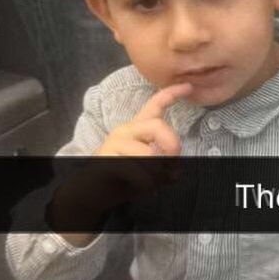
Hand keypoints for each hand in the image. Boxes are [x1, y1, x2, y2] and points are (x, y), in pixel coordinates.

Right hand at [48, 85, 190, 242]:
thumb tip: (175, 169)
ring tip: (153, 182)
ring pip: (149, 154)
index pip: (155, 105)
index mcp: (137, 128)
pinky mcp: (106, 159)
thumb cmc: (122, 178)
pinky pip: (136, 171)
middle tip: (172, 163)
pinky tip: (142, 187)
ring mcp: (114, 143)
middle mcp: (125, 130)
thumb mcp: (149, 167)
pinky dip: (146, 184)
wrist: (90, 192)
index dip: (172, 94)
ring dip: (158, 174)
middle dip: (172, 144)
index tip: (188, 87)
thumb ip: (163, 160)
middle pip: (157, 125)